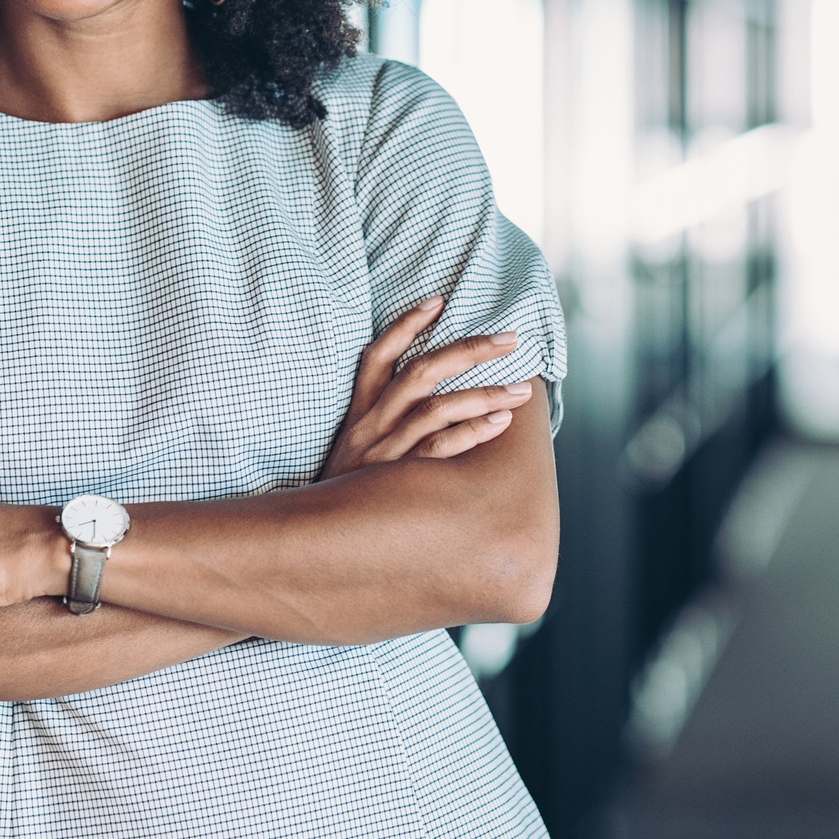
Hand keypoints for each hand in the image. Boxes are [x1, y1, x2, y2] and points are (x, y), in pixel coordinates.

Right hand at [321, 295, 535, 478]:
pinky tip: (500, 422)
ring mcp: (383, 452)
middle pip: (419, 372)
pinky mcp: (395, 480)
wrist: (316, 538)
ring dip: (483, 393)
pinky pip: (438, 449)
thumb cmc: (349, 493)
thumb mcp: (354, 451)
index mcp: (360, 413)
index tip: (438, 300)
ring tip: (522, 388)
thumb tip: (435, 400)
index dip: (406, 325)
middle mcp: (370, 425)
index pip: (378, 356)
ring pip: (435, 408)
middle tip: (510, 339)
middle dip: (468, 350)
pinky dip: (471, 431)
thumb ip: (384, 424)